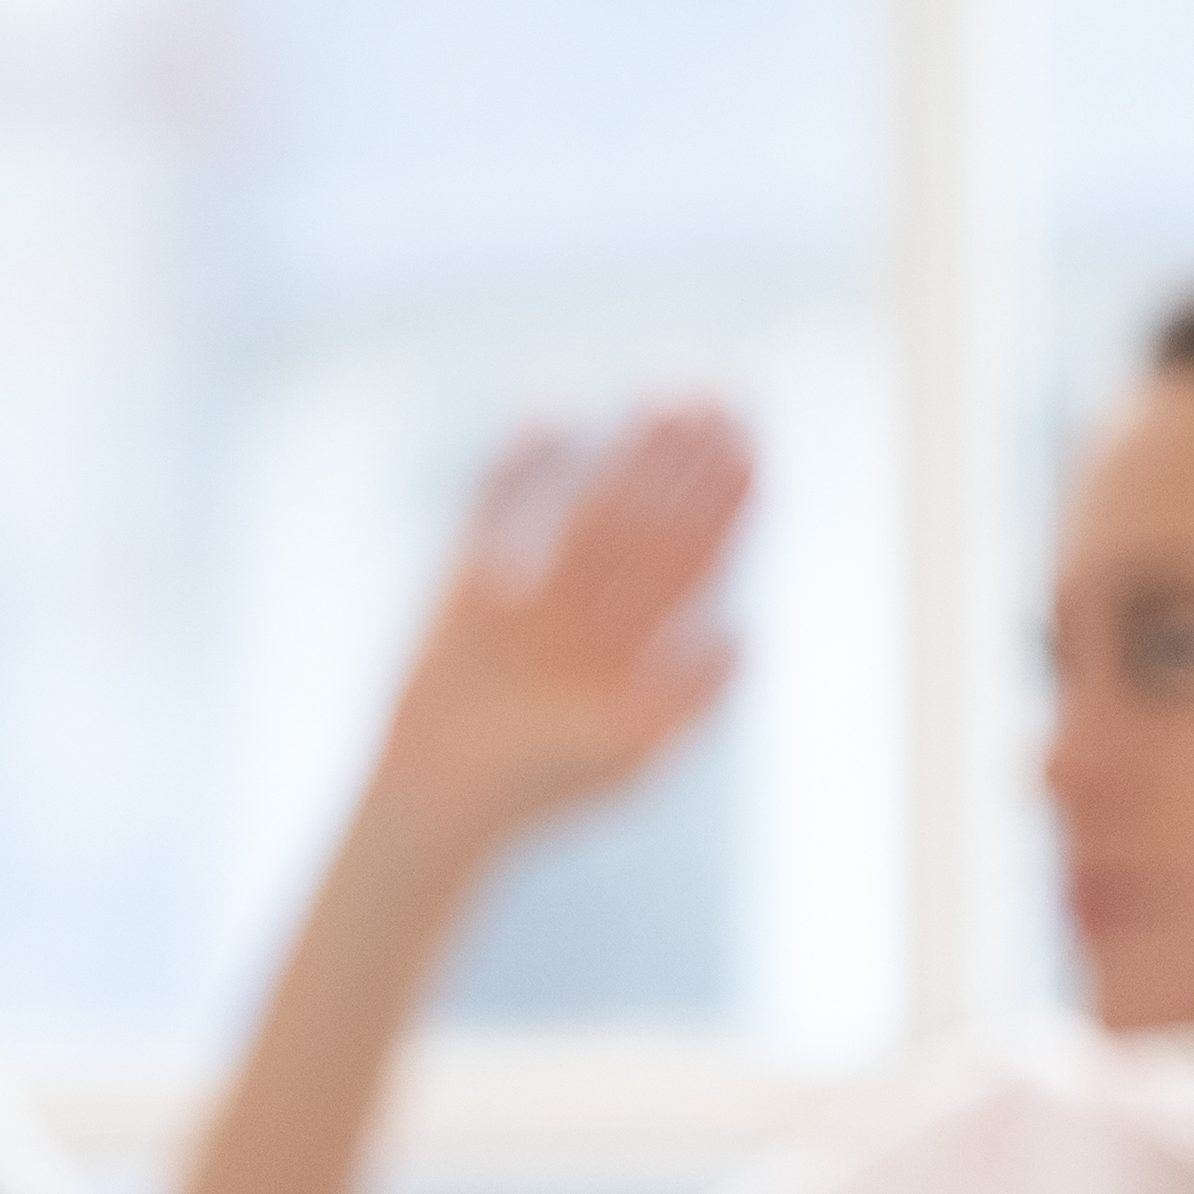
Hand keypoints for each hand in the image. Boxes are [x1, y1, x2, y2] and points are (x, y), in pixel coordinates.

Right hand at [354, 403, 750, 855]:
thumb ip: (688, 700)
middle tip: (728, 398)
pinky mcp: (470, 577)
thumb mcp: (629, 753)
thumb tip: (747, 636)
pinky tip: (554, 411)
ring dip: (632, 452)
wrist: (437, 797)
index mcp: (641, 652)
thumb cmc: (537, 789)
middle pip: (656, 524)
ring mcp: (535, 592)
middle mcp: (596, 615)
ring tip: (667, 395)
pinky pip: (499, 504)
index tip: (757, 452)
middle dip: (692, 465)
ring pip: (594, 505)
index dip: (730, 509)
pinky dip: (520, 461)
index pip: (698, 565)